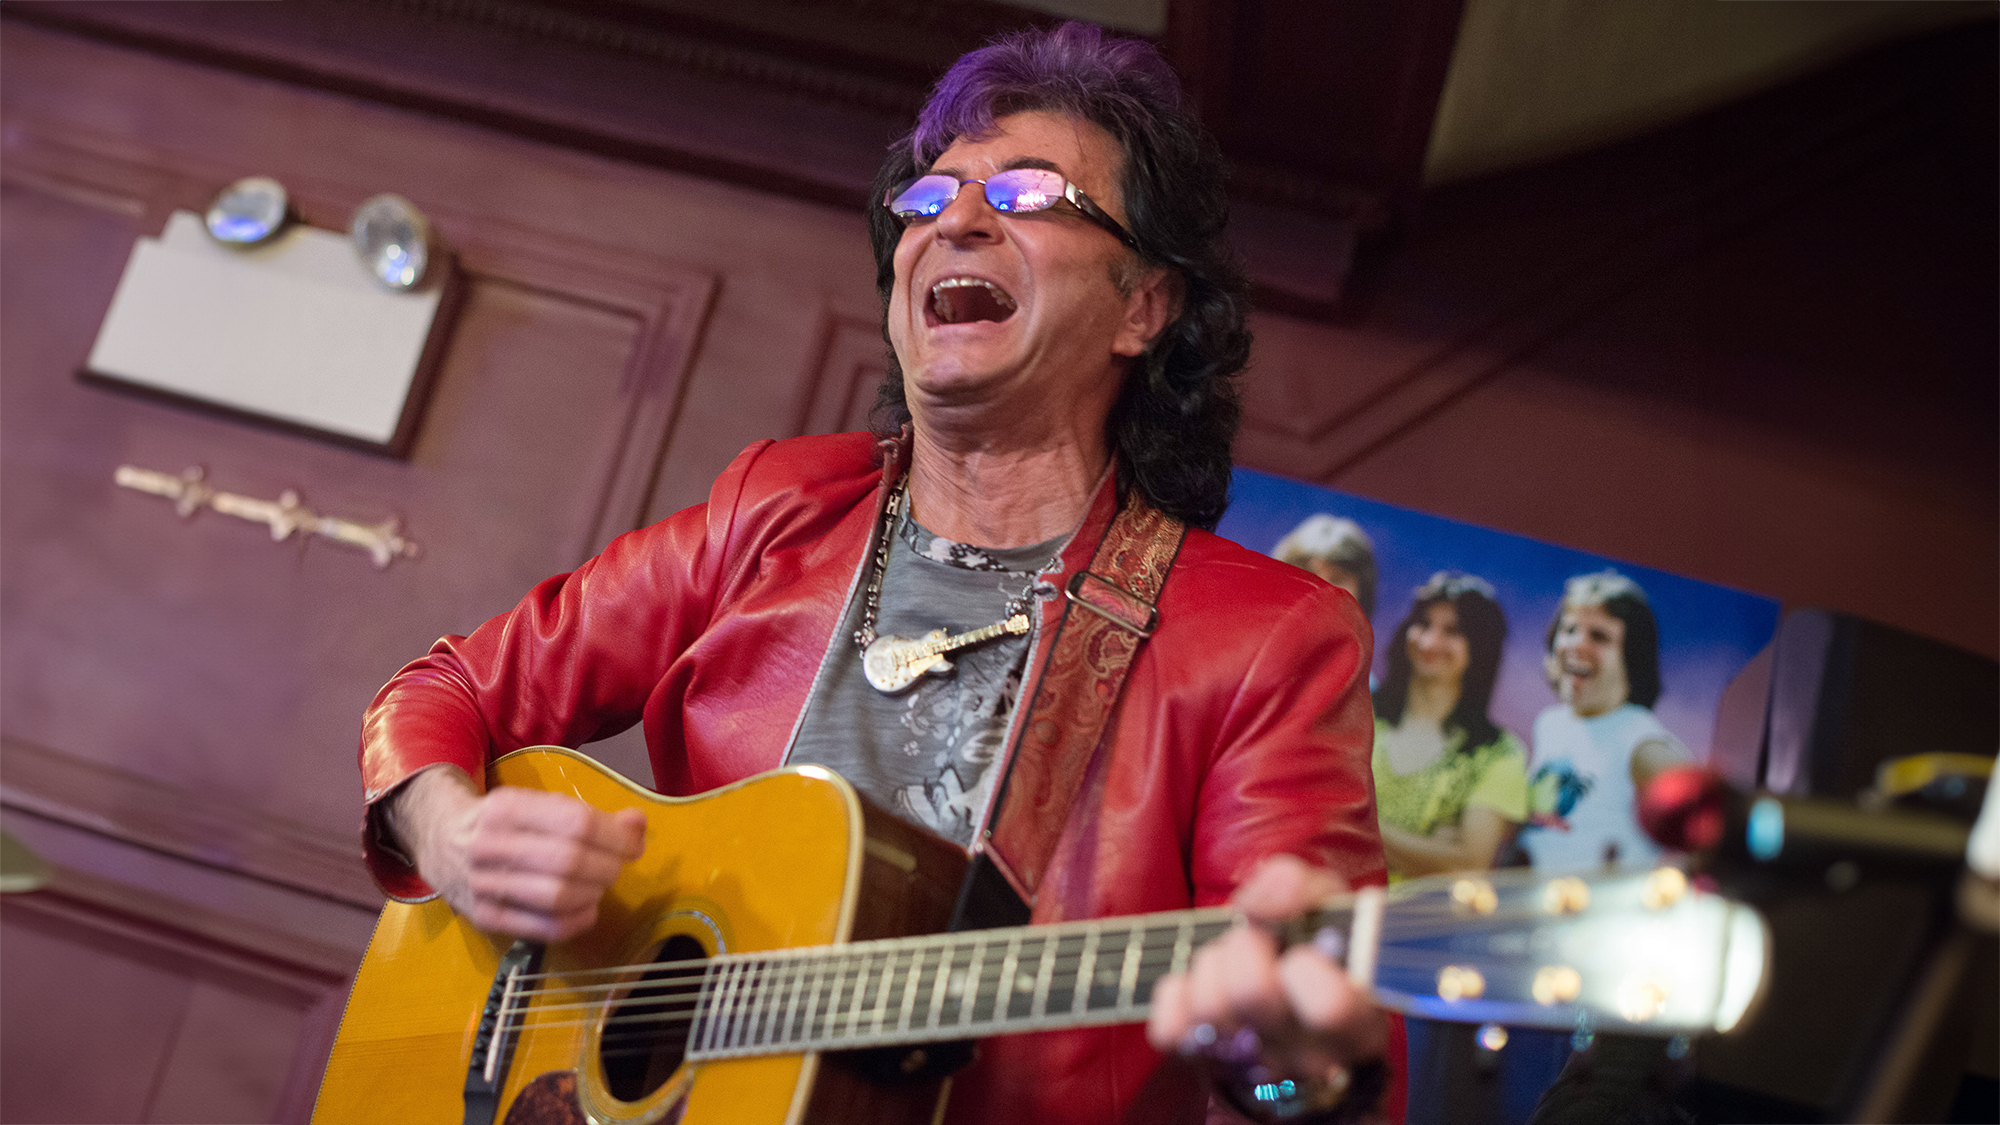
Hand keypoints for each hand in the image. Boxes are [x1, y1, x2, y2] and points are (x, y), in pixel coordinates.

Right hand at [385, 765, 646, 941]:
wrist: (438, 841)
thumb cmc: (502, 822)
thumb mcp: (537, 805)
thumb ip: (590, 816)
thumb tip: (636, 825)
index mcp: (507, 808)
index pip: (576, 823)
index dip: (616, 837)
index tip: (632, 843)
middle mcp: (490, 845)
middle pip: (569, 861)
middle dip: (608, 866)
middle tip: (616, 866)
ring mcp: (483, 885)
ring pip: (557, 896)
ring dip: (594, 893)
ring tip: (598, 885)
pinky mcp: (483, 918)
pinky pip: (543, 928)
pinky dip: (577, 922)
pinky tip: (586, 909)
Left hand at [1147, 855, 1386, 1115]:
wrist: (1284, 999)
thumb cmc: (1312, 946)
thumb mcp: (1324, 903)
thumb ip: (1299, 887)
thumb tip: (1261, 905)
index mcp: (1356, 1022)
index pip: (1329, 1007)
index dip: (1305, 967)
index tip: (1302, 951)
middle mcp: (1309, 1059)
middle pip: (1252, 994)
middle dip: (1246, 946)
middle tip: (1260, 941)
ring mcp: (1255, 1068)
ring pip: (1208, 1007)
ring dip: (1213, 966)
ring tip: (1234, 963)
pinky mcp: (1205, 1066)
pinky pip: (1170, 1028)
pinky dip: (1179, 995)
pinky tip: (1204, 987)